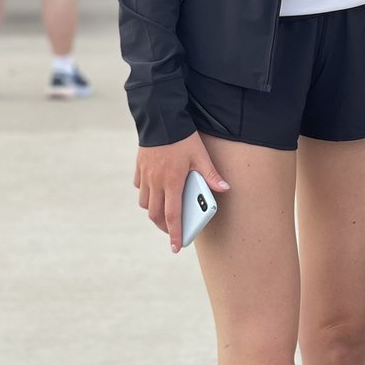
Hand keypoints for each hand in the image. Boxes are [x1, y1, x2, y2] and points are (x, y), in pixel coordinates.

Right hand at [134, 134, 229, 252]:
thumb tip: (225, 189)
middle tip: (172, 231)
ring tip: (164, 212)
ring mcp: (145, 176)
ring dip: (153, 211)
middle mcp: (155, 182)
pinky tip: (154, 190)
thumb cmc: (183, 137)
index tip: (176, 247)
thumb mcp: (200, 155)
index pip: (172, 216)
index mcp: (172, 182)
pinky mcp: (139, 168)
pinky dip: (145, 194)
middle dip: (163, 226)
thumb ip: (211, 174)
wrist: (160, 117)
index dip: (174, 234)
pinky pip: (139, 187)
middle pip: (155, 214)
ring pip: (144, 203)